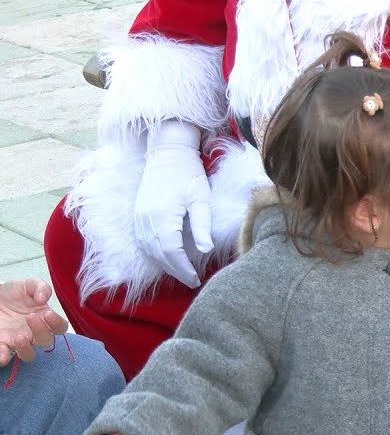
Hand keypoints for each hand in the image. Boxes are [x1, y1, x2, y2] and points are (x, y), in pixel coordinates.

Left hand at [0, 279, 68, 365]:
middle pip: (46, 341)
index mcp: (45, 320)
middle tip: (30, 317)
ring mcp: (18, 341)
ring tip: (18, 338)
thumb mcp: (28, 285)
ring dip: (25, 349)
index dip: (57, 323)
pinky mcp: (2, 345)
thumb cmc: (14, 294)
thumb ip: (40, 288)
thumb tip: (43, 299)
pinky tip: (3, 356)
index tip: (47, 314)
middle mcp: (34, 334)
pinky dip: (4, 358)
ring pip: (28, 355)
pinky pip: (5, 356)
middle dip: (41, 331)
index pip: (60, 328)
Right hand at [133, 120, 213, 287]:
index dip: (183, 268)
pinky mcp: (137, 214)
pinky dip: (153, 254)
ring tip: (181, 273)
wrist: (167, 152)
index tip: (195, 279)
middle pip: (158, 254)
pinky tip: (165, 259)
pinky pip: (142, 241)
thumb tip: (206, 249)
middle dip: (175, 270)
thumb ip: (202, 224)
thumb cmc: (188, 173)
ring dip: (163, 264)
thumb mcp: (201, 198)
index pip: (171, 252)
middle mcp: (146, 219)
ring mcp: (139, 217)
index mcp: (163, 216)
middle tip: (191, 281)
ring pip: (148, 250)